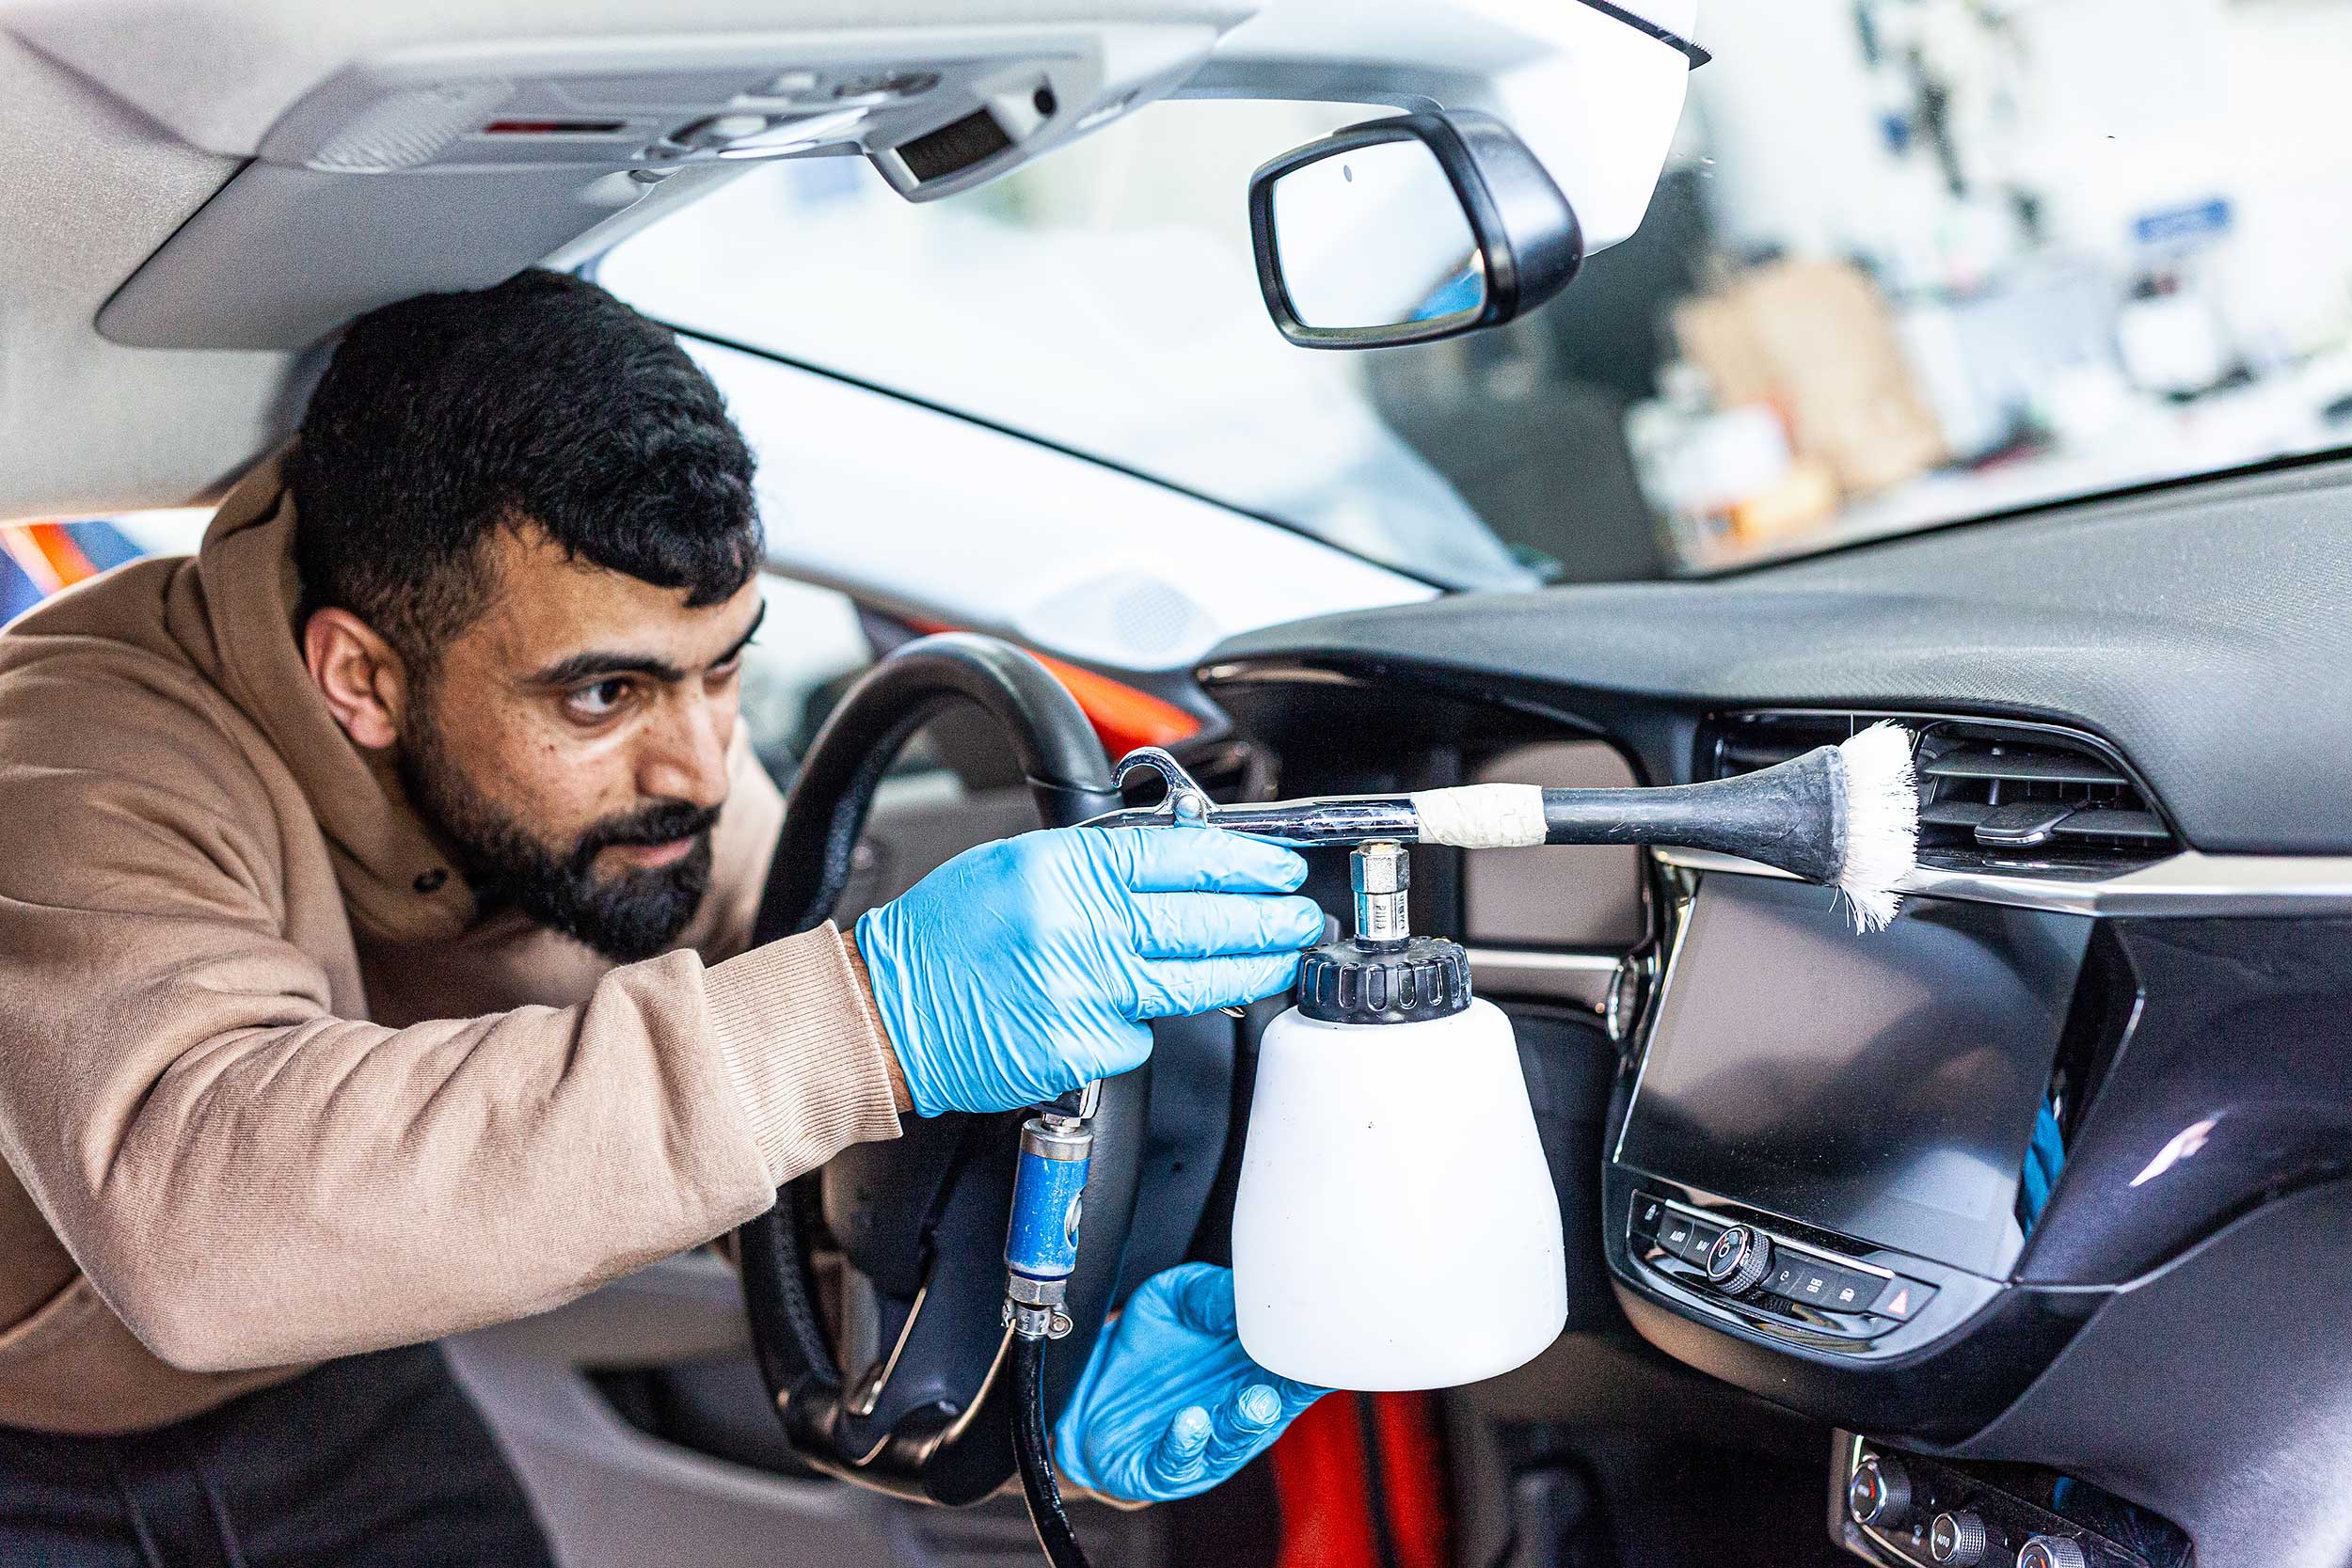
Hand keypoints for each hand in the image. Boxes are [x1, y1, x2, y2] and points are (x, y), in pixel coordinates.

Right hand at [854, 827, 1321, 1117]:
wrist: (886, 1012)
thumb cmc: (944, 935)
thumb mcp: (1017, 863)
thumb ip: (1097, 862)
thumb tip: (1180, 863)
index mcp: (1062, 868)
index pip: (1178, 857)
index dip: (1242, 864)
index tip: (1279, 869)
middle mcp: (1076, 927)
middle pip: (1201, 921)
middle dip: (1268, 920)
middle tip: (1303, 918)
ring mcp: (1082, 993)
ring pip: (1192, 983)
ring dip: (1248, 972)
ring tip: (1279, 960)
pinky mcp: (1079, 1050)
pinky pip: (1141, 1036)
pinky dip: (1145, 1026)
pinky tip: (1130, 1013)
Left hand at [1055, 1264, 1326, 1503]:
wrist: (1090, 1384)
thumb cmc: (1149, 1344)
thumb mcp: (1176, 1298)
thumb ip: (1210, 1294)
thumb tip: (1244, 1290)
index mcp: (1251, 1368)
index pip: (1293, 1366)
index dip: (1313, 1356)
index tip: (1328, 1339)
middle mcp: (1236, 1409)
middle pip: (1276, 1405)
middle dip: (1292, 1392)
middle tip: (1302, 1373)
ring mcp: (1205, 1443)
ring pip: (1234, 1439)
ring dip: (1246, 1423)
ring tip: (1253, 1402)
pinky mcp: (1164, 1467)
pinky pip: (1178, 1461)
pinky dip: (1186, 1444)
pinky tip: (1189, 1421)